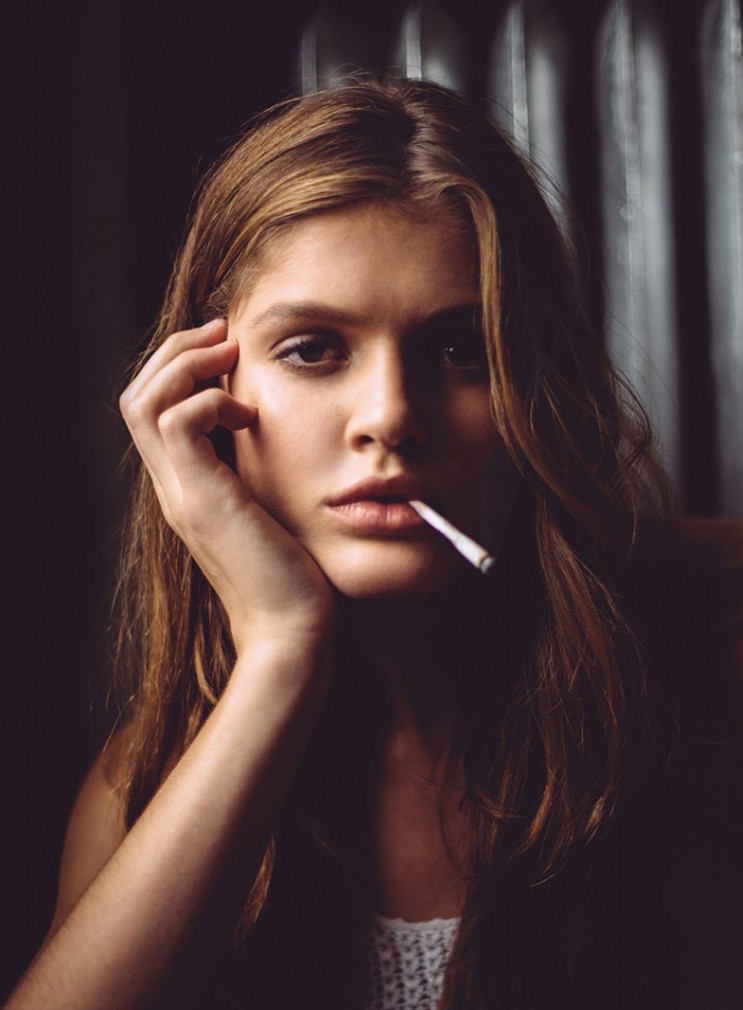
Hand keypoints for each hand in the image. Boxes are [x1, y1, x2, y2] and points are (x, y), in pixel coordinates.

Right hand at [119, 320, 335, 653]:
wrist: (293, 630)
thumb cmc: (295, 573)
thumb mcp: (272, 507)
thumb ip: (259, 469)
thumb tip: (272, 424)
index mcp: (187, 485)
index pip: (153, 408)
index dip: (181, 366)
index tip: (228, 349)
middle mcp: (173, 486)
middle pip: (137, 395)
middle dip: (177, 351)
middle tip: (225, 335)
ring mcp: (181, 493)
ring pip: (144, 401)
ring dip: (187, 364)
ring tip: (231, 358)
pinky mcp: (201, 500)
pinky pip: (178, 423)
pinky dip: (210, 400)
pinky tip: (249, 415)